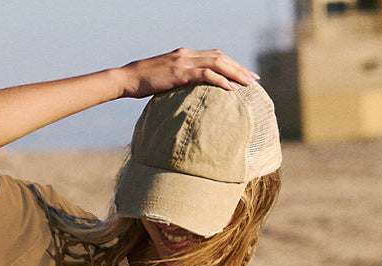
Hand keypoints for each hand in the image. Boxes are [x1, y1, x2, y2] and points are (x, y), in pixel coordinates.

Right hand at [119, 49, 257, 100]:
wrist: (127, 79)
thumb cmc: (141, 84)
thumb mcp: (162, 81)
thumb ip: (176, 82)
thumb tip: (185, 95)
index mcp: (184, 55)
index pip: (214, 56)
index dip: (231, 64)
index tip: (243, 74)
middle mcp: (187, 54)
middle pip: (220, 57)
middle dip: (239, 67)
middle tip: (254, 78)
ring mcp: (184, 61)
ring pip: (217, 63)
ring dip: (235, 73)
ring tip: (249, 84)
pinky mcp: (179, 72)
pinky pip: (205, 74)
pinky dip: (220, 80)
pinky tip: (231, 88)